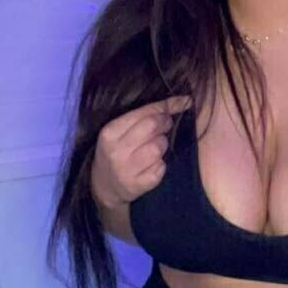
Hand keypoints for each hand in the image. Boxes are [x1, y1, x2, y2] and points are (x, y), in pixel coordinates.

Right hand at [91, 95, 191, 210]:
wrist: (103, 186)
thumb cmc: (115, 152)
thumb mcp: (118, 131)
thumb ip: (141, 116)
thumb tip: (177, 101)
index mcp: (110, 133)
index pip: (145, 113)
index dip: (166, 107)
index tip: (184, 102)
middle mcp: (117, 151)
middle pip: (153, 127)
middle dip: (165, 123)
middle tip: (165, 125)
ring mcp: (127, 169)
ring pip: (159, 147)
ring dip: (162, 145)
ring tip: (154, 148)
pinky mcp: (138, 185)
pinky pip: (161, 167)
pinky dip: (161, 165)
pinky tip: (152, 165)